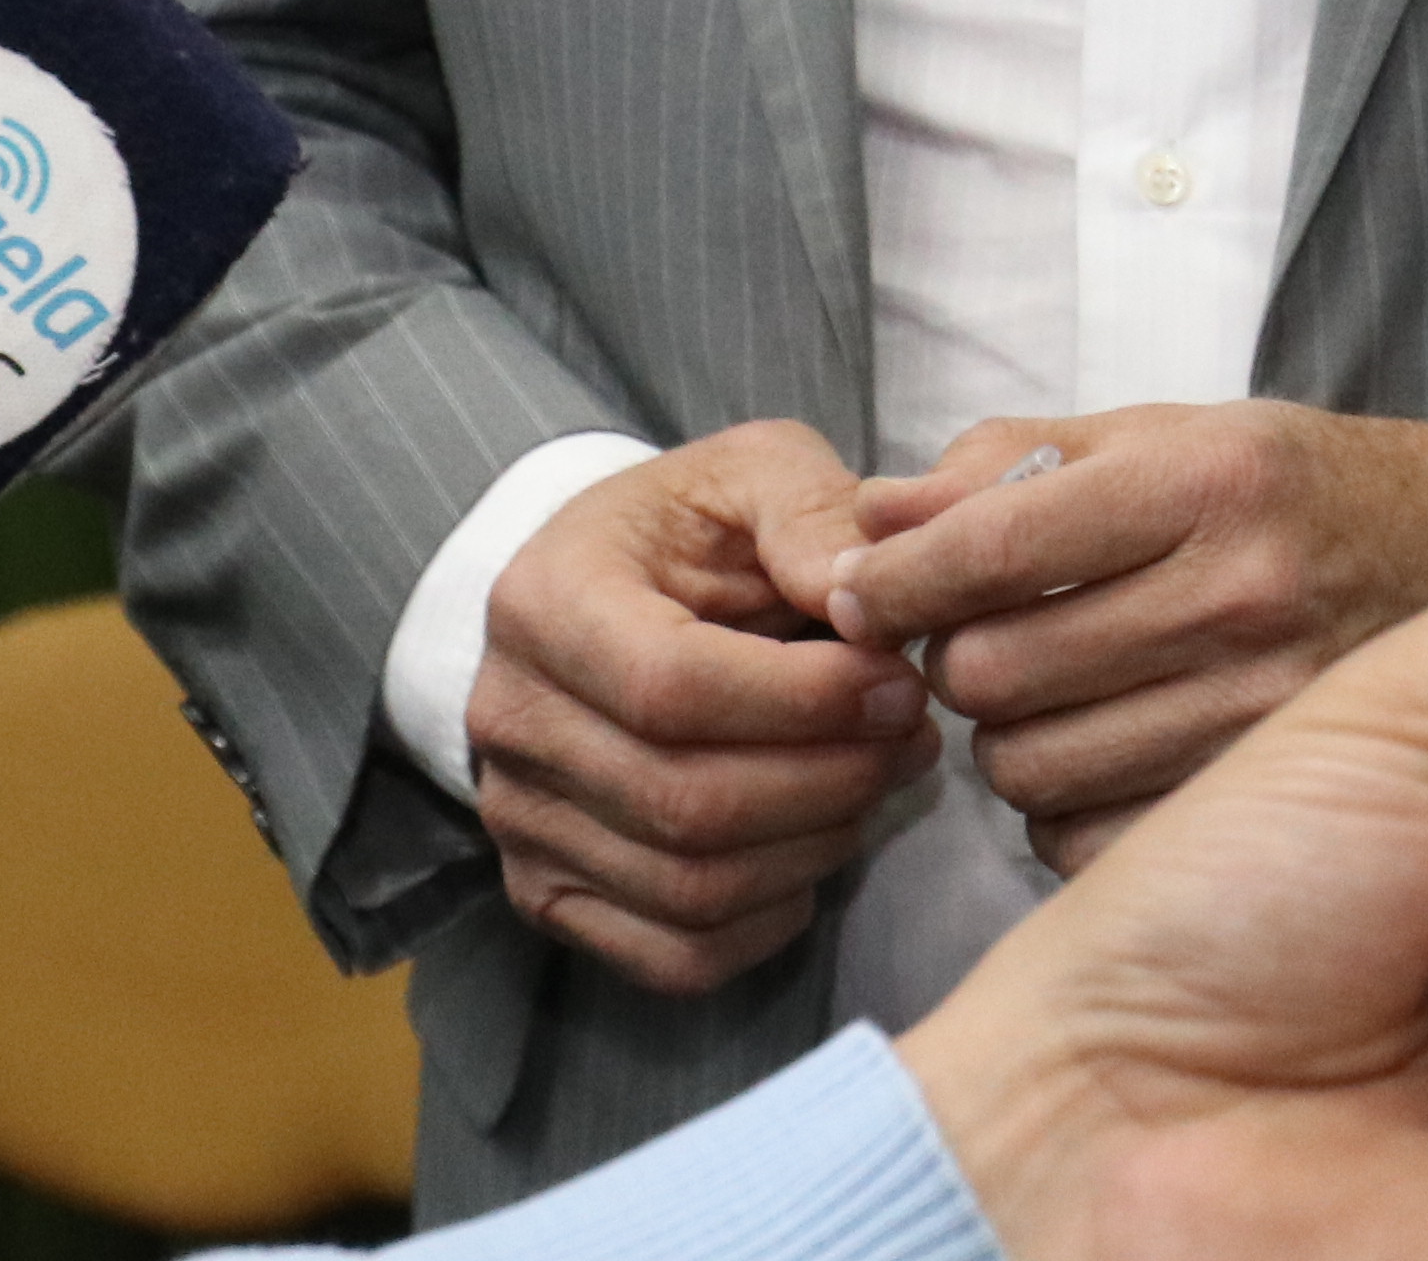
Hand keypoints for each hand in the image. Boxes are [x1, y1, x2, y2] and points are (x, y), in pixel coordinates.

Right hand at [468, 419, 935, 991]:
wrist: (603, 594)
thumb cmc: (694, 530)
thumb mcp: (755, 473)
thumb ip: (815, 514)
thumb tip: (869, 590)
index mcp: (547, 603)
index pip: (672, 687)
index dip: (807, 702)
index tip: (904, 684)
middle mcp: (511, 722)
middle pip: (685, 802)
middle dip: (833, 780)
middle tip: (917, 737)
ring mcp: (520, 820)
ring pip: (688, 885)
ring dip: (818, 845)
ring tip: (884, 778)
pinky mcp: (549, 891)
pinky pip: (670, 953)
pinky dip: (769, 921)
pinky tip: (820, 847)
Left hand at [829, 401, 1427, 869]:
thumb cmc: (1289, 488)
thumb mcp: (1168, 431)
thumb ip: (1009, 463)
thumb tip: (868, 518)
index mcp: (1212, 481)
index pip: (989, 547)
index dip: (890, 578)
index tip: (857, 592)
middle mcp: (1245, 591)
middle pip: (991, 672)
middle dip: (956, 658)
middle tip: (986, 637)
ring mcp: (1265, 704)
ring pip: (1026, 767)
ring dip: (1006, 738)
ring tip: (1057, 694)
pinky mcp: (1266, 795)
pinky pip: (1082, 840)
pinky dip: (1062, 809)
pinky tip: (1105, 753)